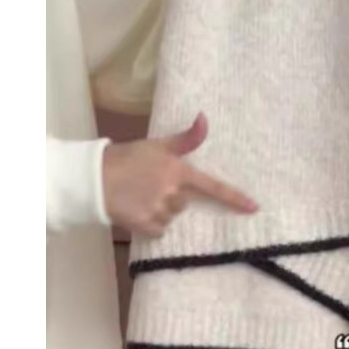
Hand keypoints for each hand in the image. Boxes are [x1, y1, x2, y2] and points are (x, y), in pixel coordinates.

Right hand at [102, 112, 257, 236]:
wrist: (94, 178)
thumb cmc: (127, 158)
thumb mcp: (157, 145)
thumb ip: (186, 139)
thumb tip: (205, 118)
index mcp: (179, 172)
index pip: (213, 187)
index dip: (234, 198)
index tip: (254, 208)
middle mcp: (174, 193)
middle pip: (185, 203)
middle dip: (172, 197)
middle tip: (150, 186)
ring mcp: (161, 211)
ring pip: (172, 217)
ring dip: (161, 210)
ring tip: (140, 197)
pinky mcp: (147, 226)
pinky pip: (159, 230)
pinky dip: (150, 224)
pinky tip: (136, 210)